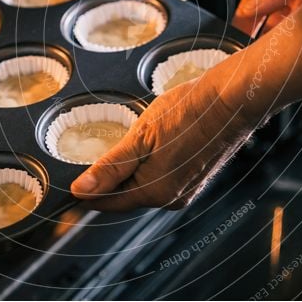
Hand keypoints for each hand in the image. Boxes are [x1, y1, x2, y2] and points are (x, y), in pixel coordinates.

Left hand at [70, 69, 256, 210]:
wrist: (232, 100)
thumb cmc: (190, 112)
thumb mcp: (141, 135)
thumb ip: (110, 167)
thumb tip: (81, 189)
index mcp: (155, 192)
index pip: (108, 202)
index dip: (87, 191)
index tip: (70, 184)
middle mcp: (172, 199)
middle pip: (126, 195)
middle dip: (113, 176)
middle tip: (107, 147)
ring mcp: (186, 190)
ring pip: (144, 185)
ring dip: (133, 169)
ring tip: (139, 138)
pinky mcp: (196, 179)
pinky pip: (162, 179)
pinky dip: (151, 165)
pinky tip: (156, 142)